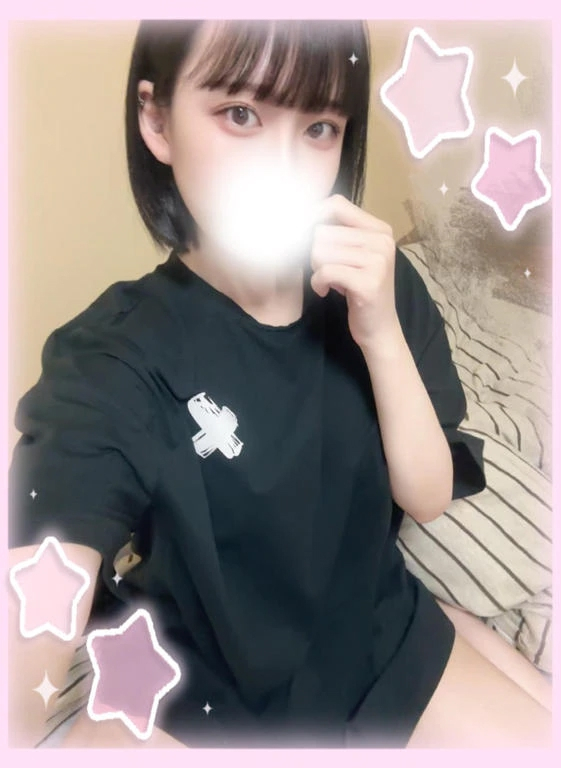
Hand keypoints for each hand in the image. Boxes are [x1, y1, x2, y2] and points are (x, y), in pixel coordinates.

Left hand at [310, 194, 399, 350]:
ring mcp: (377, 261)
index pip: (336, 204)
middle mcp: (382, 241)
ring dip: (316, 269)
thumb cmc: (359, 290)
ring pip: (320, 251)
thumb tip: (301, 215)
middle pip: (323, 231)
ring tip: (328, 280)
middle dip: (315, 253)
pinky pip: (325, 272)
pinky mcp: (368, 283)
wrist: (379, 328)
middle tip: (325, 270)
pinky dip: (318, 283)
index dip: (313, 216)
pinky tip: (325, 291)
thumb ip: (338, 234)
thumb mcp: (354, 256)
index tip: (302, 234)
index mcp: (380, 229)